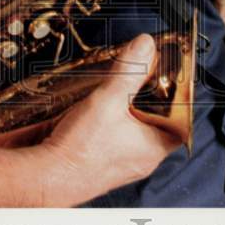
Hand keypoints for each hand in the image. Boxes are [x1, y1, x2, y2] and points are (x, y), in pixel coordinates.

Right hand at [37, 34, 180, 205]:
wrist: (46, 178)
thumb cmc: (81, 150)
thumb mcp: (108, 99)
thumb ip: (130, 70)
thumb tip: (145, 45)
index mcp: (155, 147)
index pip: (178, 118)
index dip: (173, 96)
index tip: (164, 76)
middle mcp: (142, 158)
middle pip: (155, 120)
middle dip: (145, 97)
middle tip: (137, 76)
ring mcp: (122, 162)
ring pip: (132, 128)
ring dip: (124, 109)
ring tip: (115, 88)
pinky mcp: (102, 162)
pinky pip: (113, 137)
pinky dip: (108, 121)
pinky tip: (95, 109)